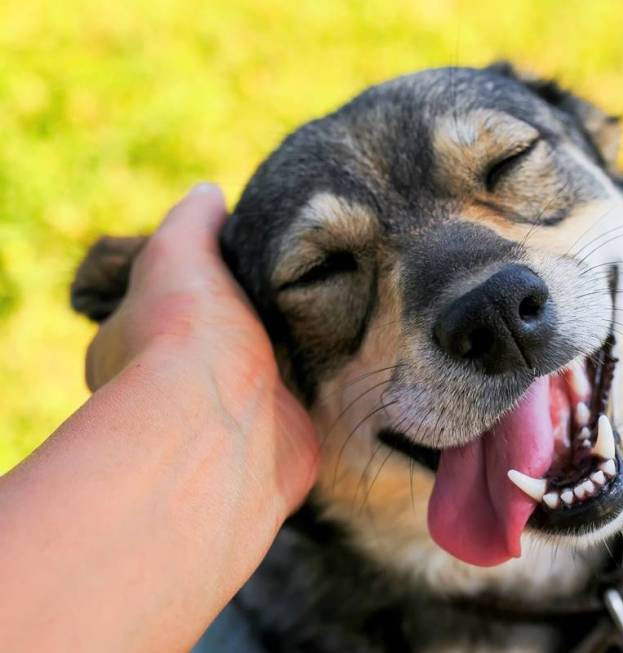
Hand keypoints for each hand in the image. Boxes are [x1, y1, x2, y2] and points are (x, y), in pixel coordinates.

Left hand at [0, 184, 320, 651]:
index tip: (245, 257)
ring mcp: (234, 414)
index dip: (202, 280)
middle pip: (226, 336)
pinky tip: (356, 349)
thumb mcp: (178, 253)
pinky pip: (310, 401)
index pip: (167, 302)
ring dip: (299, 348)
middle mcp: (180, 385)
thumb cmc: (187, 338)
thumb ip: (193, 222)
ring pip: (271, 369)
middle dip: (259, 315)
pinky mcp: (284, 436)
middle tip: (307, 277)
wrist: (225, 429)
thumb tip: (209, 193)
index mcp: (135, 343)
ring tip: (344, 302)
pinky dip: (328, 382)